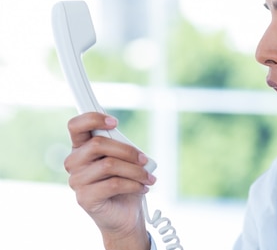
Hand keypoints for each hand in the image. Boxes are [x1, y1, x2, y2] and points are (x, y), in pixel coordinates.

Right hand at [64, 112, 155, 248]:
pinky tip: (143, 187)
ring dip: (136, 170)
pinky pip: (113, 184)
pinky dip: (134, 184)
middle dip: (127, 150)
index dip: (93, 119)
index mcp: (81, 147)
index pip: (76, 125)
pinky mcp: (84, 198)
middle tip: (145, 160)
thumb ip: (119, 144)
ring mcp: (76, 181)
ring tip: (148, 177)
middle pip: (97, 144)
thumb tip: (122, 137)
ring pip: (109, 165)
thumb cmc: (124, 180)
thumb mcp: (124, 158)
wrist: (125, 213)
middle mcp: (74, 162)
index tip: (115, 122)